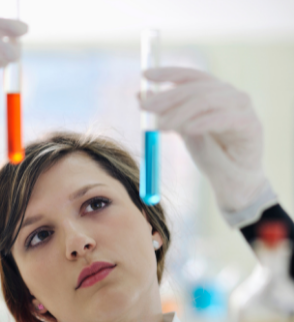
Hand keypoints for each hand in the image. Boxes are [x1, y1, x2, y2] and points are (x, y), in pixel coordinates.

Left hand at [140, 67, 270, 213]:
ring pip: (205, 101)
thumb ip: (165, 111)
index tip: (144, 76)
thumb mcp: (181, 128)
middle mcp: (229, 93)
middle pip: (194, 88)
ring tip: (161, 126)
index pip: (189, 75)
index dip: (167, 73)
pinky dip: (203, 122)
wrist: (231, 179)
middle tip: (145, 107)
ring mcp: (242, 107)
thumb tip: (139, 95)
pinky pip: (224, 118)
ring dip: (179, 112)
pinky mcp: (251, 124)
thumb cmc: (209, 152)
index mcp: (213, 90)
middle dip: (166, 97)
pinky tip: (187, 129)